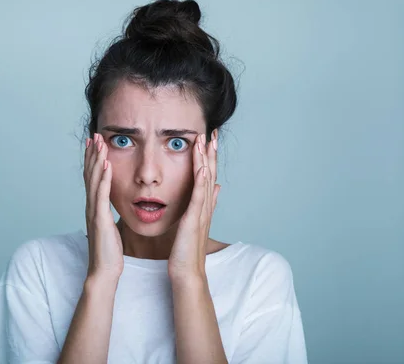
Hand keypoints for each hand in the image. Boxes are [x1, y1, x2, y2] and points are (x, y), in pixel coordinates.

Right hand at [83, 133, 123, 279]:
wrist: (104, 272)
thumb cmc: (110, 253)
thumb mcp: (110, 228)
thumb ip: (109, 215)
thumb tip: (113, 208)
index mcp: (95, 208)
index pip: (93, 179)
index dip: (93, 160)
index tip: (96, 144)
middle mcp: (92, 207)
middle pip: (90, 174)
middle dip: (92, 154)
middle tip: (95, 135)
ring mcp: (94, 212)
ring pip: (94, 180)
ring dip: (97, 160)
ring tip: (100, 143)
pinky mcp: (100, 219)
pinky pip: (102, 195)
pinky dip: (104, 178)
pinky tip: (107, 165)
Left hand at [168, 129, 219, 280]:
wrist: (187, 272)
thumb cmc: (187, 250)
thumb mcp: (195, 222)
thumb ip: (206, 204)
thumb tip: (215, 187)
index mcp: (203, 206)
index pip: (207, 175)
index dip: (209, 156)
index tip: (209, 138)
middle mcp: (205, 206)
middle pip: (210, 173)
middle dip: (211, 152)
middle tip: (212, 132)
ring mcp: (201, 212)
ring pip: (205, 181)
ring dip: (206, 160)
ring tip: (206, 141)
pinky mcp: (194, 220)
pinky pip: (199, 197)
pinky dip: (201, 181)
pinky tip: (202, 167)